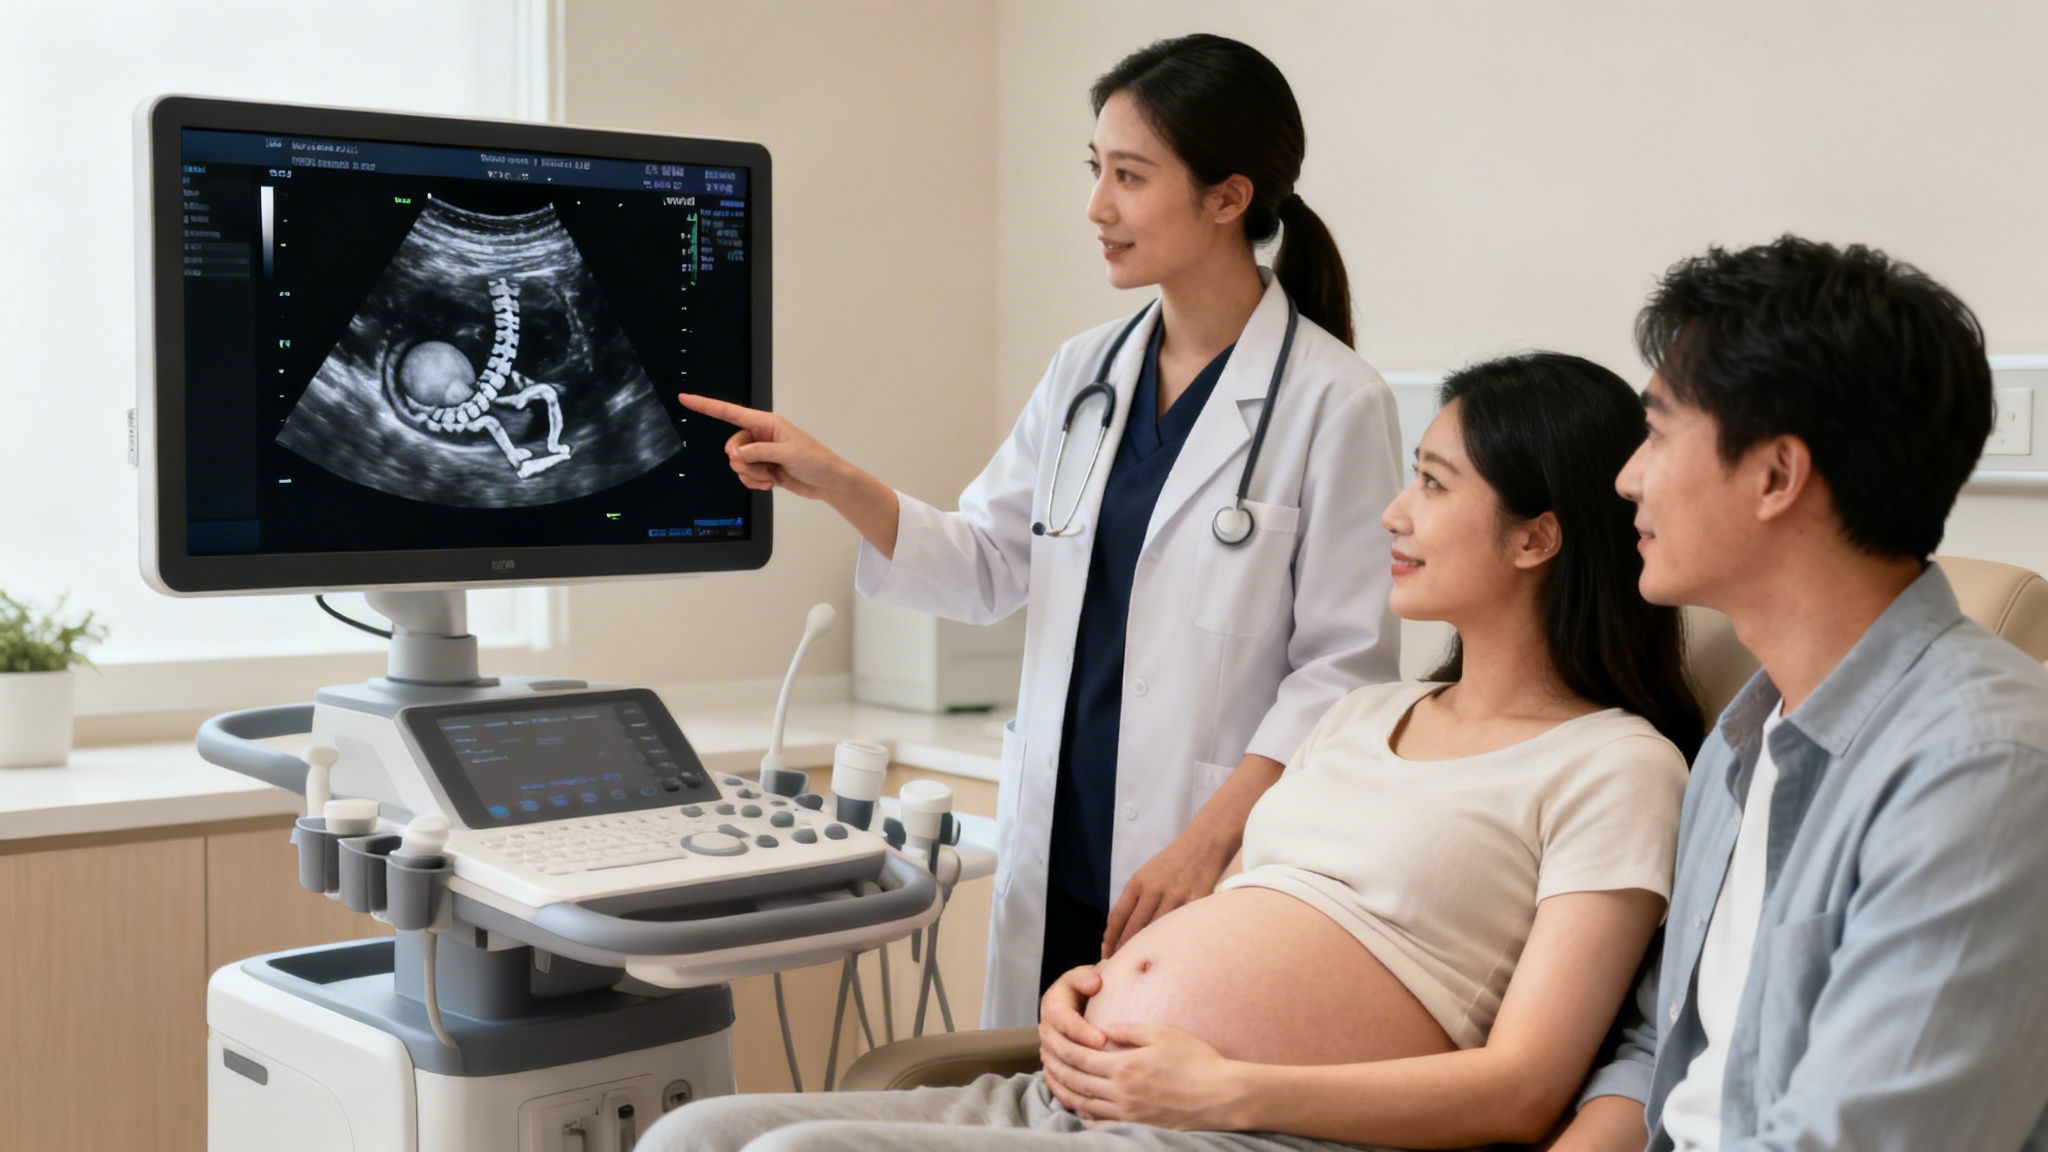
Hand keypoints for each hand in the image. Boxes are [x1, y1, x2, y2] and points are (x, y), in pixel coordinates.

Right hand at [676, 393, 848, 499]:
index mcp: (766, 423)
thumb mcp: (788, 453)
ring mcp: (760, 453)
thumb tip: (736, 455)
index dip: (706, 405)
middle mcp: (760, 435)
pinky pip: (745, 476)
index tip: (685, 398)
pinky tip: (770, 484)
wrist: (828, 482)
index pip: (730, 412)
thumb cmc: (815, 460)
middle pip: (732, 446)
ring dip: (751, 475)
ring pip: (737, 464)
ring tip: (771, 477)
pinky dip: (755, 483)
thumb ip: (759, 452)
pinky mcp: (763, 469)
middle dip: (743, 461)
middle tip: (763, 468)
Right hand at [1038, 964, 1105, 1112]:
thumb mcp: (1088, 975)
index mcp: (1054, 1004)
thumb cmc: (1092, 986)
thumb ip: (1087, 976)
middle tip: (1104, 1064)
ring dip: (1071, 1076)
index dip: (1081, 1032)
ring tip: (1095, 1086)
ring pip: (1053, 1065)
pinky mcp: (1053, 1061)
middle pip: (1056, 1046)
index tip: (1103, 1040)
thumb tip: (1094, 984)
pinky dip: (1064, 1090)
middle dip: (1079, 1056)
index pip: (1063, 1020)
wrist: (1086, 998)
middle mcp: (1047, 1026)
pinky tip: (1080, 1100)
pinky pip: (1054, 1079)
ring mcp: (1048, 1046)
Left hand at [1047, 1021, 1244, 1129]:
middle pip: (1075, 1081)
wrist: (1221, 1096)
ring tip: (1053, 1079)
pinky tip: (1079, 1105)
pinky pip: (1100, 1123)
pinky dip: (1083, 1113)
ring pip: (1083, 1104)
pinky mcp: (1136, 1126)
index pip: (1078, 1057)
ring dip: (1064, 1091)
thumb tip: (1104, 1028)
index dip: (1059, 1047)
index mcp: (1123, 1067)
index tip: (1047, 1037)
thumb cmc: (1195, 1060)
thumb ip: (1129, 1030)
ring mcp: (1127, 1114)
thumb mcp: (1161, 1033)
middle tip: (1043, 1056)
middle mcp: (1120, 1093)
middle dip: (1054, 1067)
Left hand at [1102, 825, 1229, 956]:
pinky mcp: (1196, 903)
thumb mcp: (1148, 873)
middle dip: (1124, 951)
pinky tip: (1167, 955)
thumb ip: (1136, 898)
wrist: (1204, 843)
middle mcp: (1154, 890)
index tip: (1106, 954)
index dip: (1110, 939)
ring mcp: (1176, 897)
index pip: (1117, 917)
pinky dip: (1171, 944)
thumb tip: (1121, 928)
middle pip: (1133, 929)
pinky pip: (1179, 929)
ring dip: (1146, 952)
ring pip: (1155, 933)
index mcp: (1138, 882)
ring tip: (1140, 968)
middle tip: (1120, 968)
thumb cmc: (1174, 861)